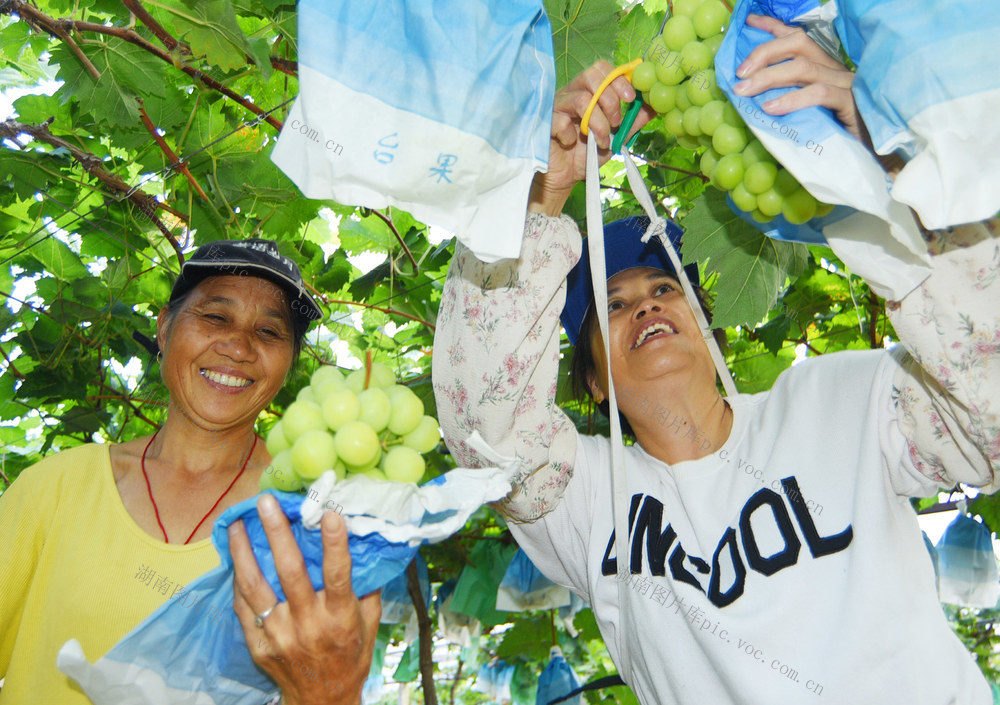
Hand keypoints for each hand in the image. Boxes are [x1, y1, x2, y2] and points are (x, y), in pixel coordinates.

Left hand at [229, 495, 381, 704]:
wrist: (321, 702)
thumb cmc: (350, 658)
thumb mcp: (369, 626)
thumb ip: (367, 588)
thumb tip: (369, 546)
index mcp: (339, 618)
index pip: (337, 574)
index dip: (334, 543)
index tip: (329, 513)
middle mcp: (308, 625)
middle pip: (290, 572)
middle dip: (277, 533)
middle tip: (266, 502)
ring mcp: (279, 636)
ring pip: (256, 586)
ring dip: (244, 552)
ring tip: (237, 524)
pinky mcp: (258, 645)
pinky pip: (244, 607)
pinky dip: (238, 581)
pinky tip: (235, 558)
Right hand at [529, 61, 655, 215]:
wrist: (565, 177)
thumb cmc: (587, 153)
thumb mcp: (616, 138)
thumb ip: (632, 122)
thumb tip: (656, 106)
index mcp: (589, 92)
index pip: (602, 69)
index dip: (619, 79)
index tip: (631, 98)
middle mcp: (572, 93)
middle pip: (591, 75)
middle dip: (611, 98)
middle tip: (616, 121)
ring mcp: (558, 106)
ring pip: (582, 99)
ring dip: (598, 122)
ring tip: (602, 140)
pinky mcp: (546, 122)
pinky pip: (561, 120)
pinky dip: (572, 135)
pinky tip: (572, 144)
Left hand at [733, 14, 868, 145]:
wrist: (873, 150)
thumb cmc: (837, 131)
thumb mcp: (809, 110)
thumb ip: (790, 98)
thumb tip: (754, 98)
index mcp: (824, 66)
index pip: (798, 38)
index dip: (773, 27)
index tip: (749, 21)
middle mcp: (834, 68)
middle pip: (798, 44)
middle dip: (764, 53)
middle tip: (739, 73)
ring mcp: (844, 84)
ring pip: (804, 68)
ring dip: (769, 77)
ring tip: (745, 91)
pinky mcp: (851, 103)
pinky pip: (819, 94)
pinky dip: (792, 100)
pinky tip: (770, 108)